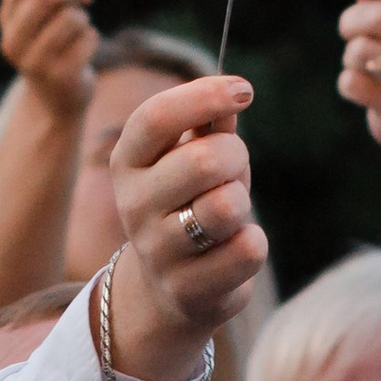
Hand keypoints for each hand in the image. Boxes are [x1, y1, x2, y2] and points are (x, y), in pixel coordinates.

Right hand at [0, 0, 96, 119]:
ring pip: (71, 17)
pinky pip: (88, 39)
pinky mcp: (59, 77)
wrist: (56, 98)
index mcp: (6, 18)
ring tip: (80, 30)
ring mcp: (34, 62)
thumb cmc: (54, 43)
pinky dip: (92, 37)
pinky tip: (83, 50)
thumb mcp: (44, 15)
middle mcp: (12, 41)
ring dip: (84, 17)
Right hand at [105, 74, 267, 378]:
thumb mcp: (191, 156)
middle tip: (234, 167)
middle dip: (236, 156)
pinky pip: (247, 250)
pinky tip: (232, 248)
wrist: (169, 288)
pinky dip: (252, 243)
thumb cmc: (189, 202)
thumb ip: (209, 123)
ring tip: (230, 212)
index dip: (203, 96)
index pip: (155, 117)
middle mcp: (134, 206)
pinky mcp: (188, 290)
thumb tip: (233, 91)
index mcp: (127, 162)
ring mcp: (157, 252)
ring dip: (242, 201)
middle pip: (204, 161)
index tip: (244, 89)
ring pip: (226, 207)